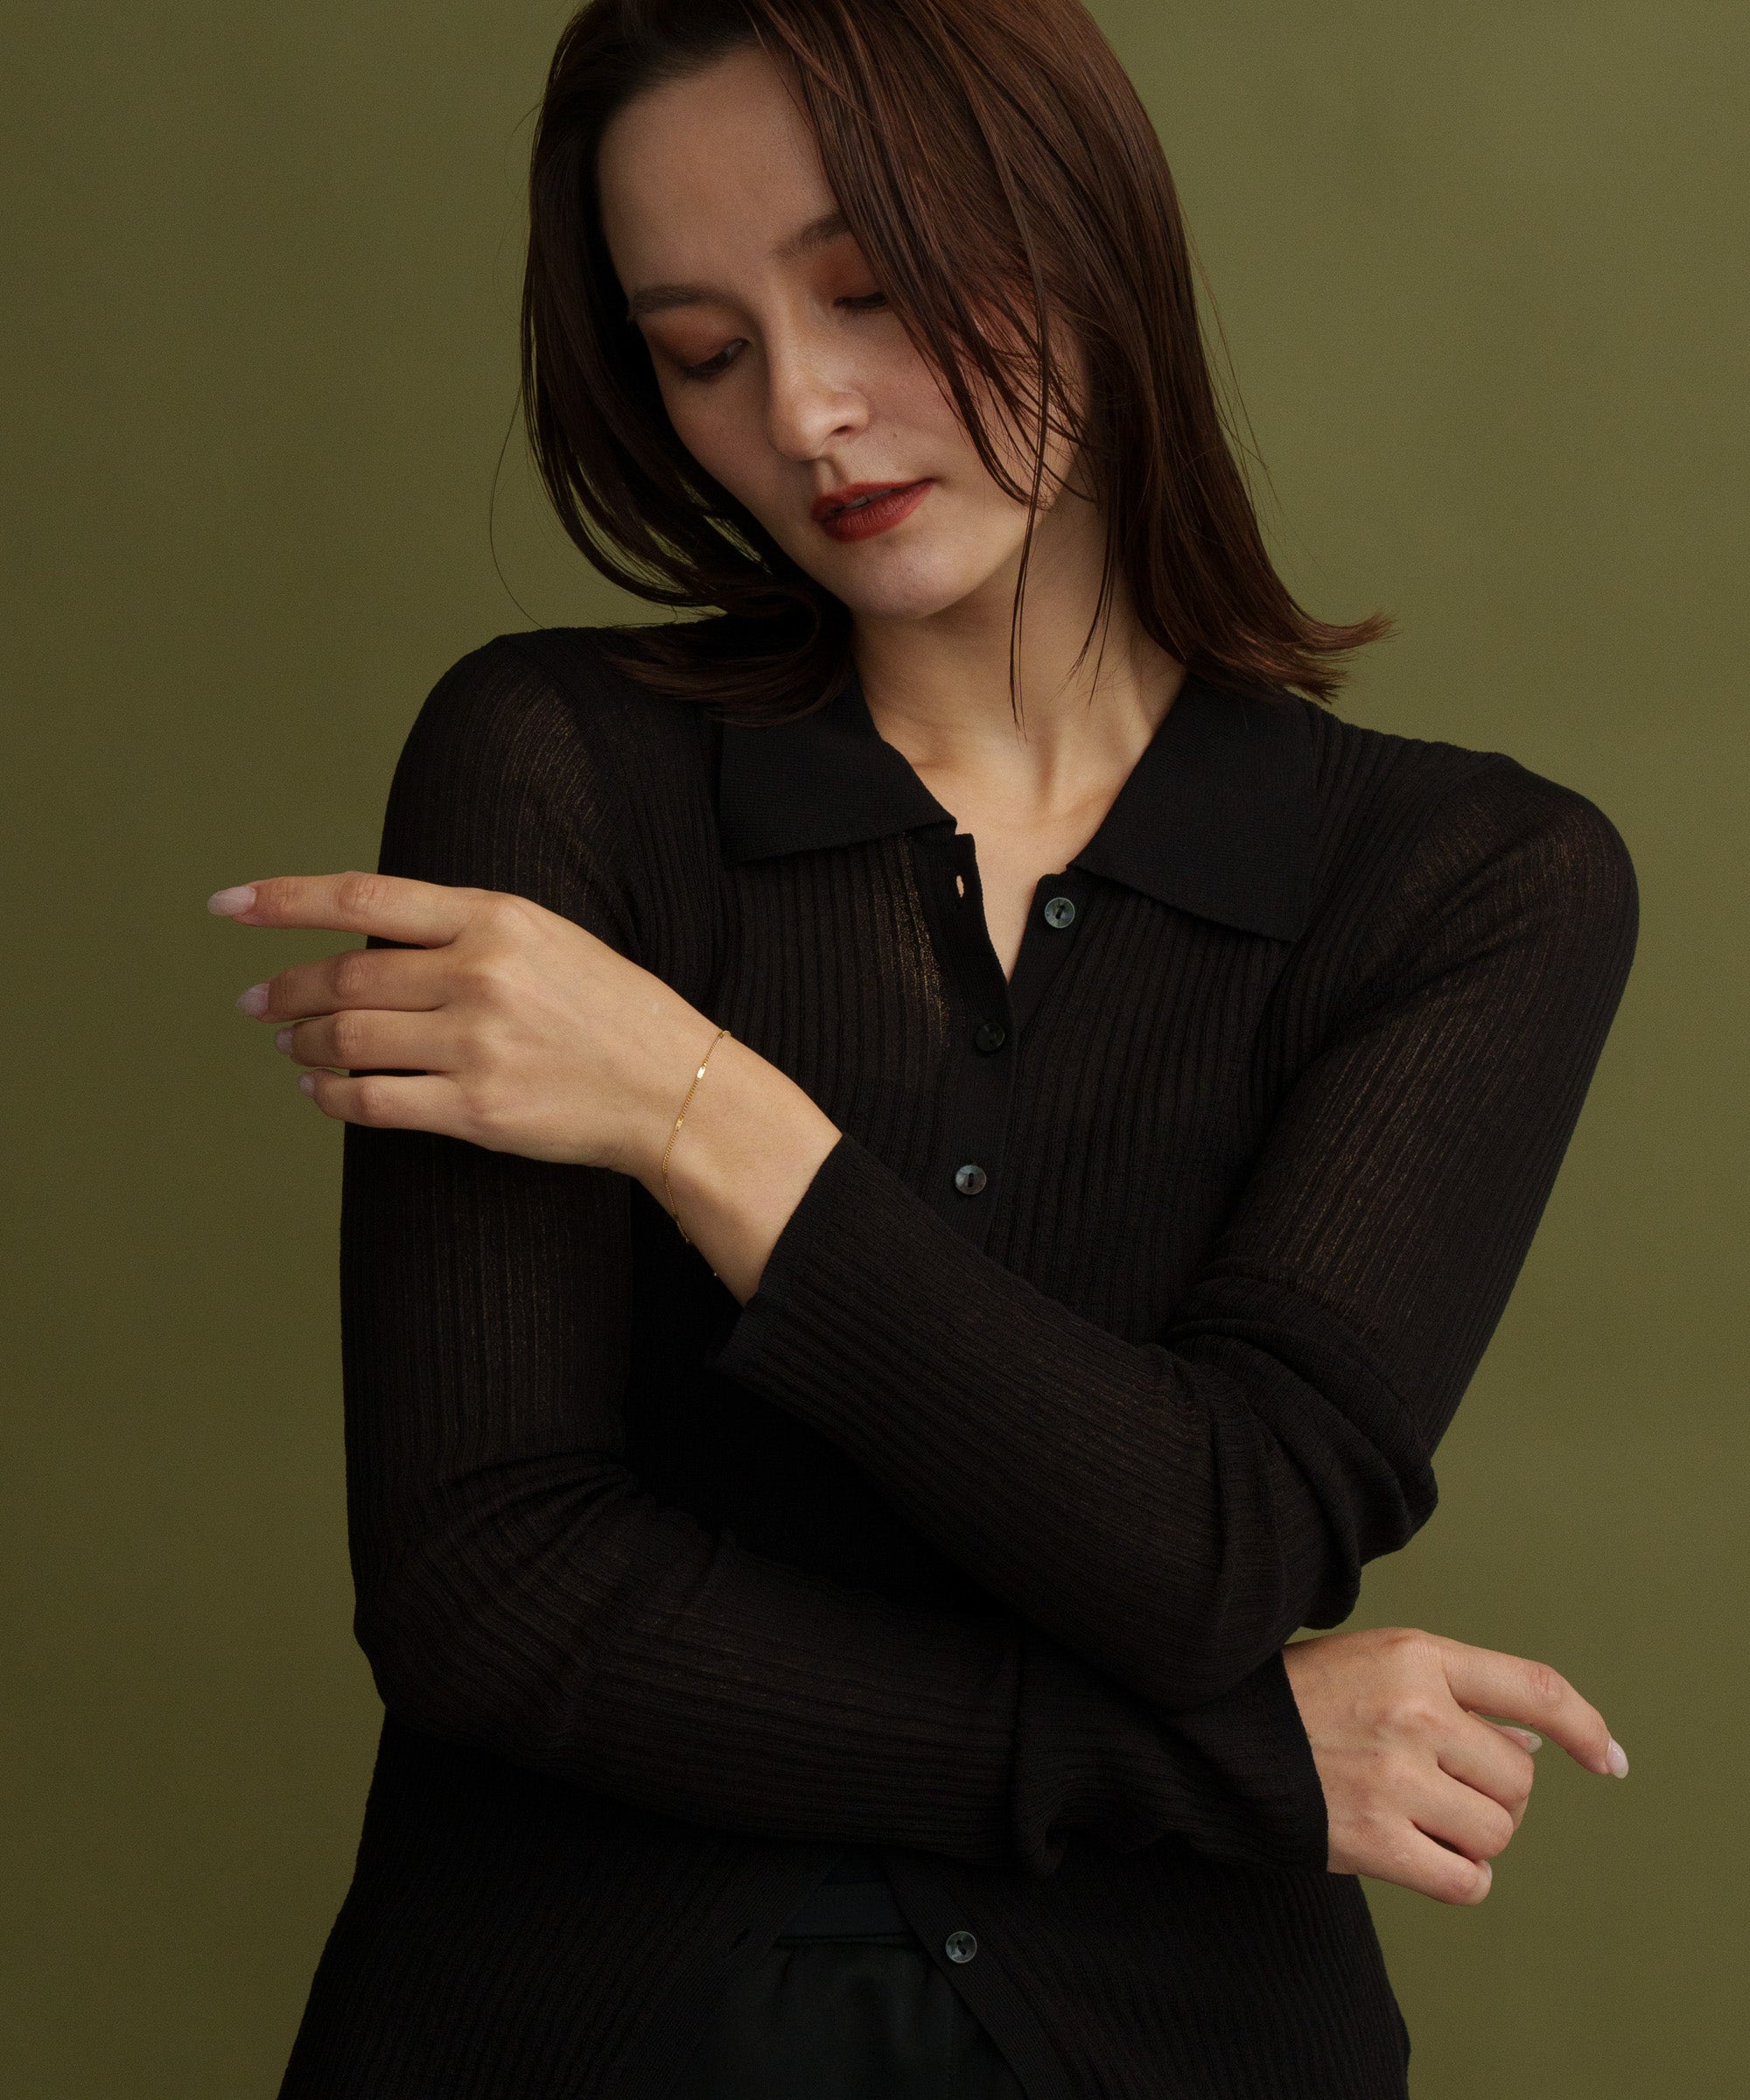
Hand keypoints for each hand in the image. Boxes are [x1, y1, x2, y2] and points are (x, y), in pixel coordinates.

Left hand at [207, 871, 716, 1177]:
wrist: (675, 1087)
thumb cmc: (611, 1011)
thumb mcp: (547, 939)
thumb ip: (463, 932)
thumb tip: (366, 945)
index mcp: (496, 919)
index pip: (363, 899)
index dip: (283, 901)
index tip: (227, 907)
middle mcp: (480, 975)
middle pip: (344, 979)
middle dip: (285, 991)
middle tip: (256, 1003)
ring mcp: (477, 1046)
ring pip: (348, 1041)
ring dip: (303, 1044)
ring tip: (291, 1046)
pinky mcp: (476, 1112)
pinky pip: (372, 1103)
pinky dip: (331, 1096)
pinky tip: (321, 1091)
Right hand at [1283, 1625, 1627, 1905]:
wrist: (1218, 1738)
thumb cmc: (1303, 1699)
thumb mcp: (1377, 1662)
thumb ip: (1455, 1692)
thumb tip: (1539, 1745)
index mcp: (1415, 1655)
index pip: (1533, 1690)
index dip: (1586, 1727)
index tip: (1608, 1760)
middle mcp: (1413, 1711)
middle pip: (1518, 1777)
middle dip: (1493, 1789)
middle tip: (1440, 1783)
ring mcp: (1394, 1778)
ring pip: (1496, 1830)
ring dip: (1474, 1836)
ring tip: (1422, 1816)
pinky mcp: (1374, 1840)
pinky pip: (1467, 1880)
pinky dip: (1460, 1877)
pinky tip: (1425, 1856)